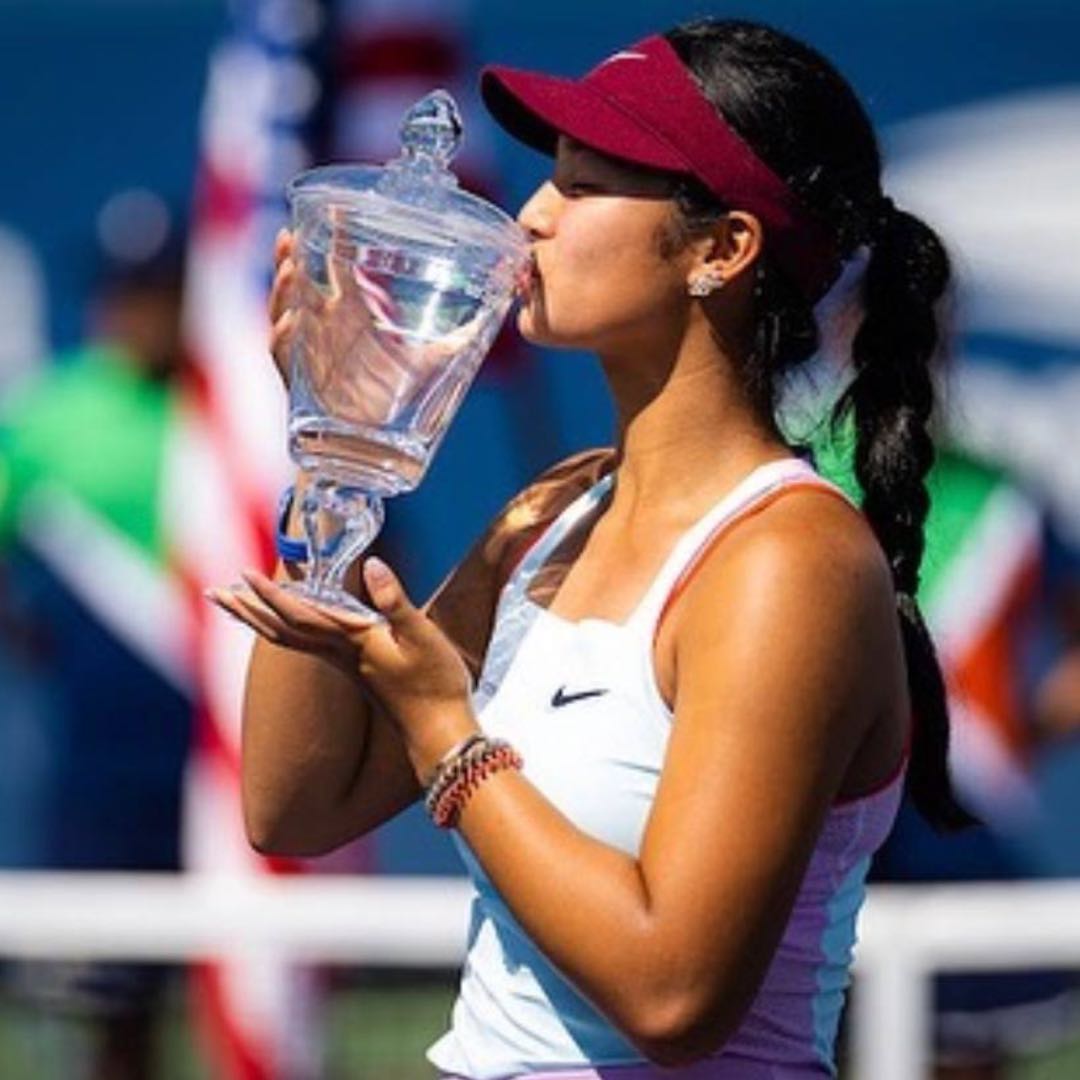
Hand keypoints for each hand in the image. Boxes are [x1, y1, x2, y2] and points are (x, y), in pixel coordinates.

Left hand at [206, 557, 476, 772]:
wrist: (439, 731)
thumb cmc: (435, 683)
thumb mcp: (423, 636)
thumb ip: (396, 600)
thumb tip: (372, 564)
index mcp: (353, 642)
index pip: (301, 615)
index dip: (272, 594)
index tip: (244, 574)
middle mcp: (340, 654)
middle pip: (280, 630)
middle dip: (247, 609)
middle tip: (214, 591)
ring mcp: (344, 664)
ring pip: (288, 639)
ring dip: (258, 620)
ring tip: (235, 604)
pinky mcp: (354, 670)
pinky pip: (305, 646)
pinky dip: (284, 630)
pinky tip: (287, 623)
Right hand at [268, 223, 489, 424]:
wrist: (371, 448)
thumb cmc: (395, 399)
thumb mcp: (430, 363)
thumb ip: (459, 340)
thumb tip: (498, 315)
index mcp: (352, 313)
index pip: (336, 265)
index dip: (331, 235)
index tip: (334, 207)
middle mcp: (326, 328)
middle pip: (299, 282)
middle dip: (290, 257)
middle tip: (291, 235)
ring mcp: (310, 353)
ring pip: (285, 313)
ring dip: (283, 291)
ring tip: (289, 269)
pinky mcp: (302, 383)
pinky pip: (285, 359)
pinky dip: (285, 341)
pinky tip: (291, 325)